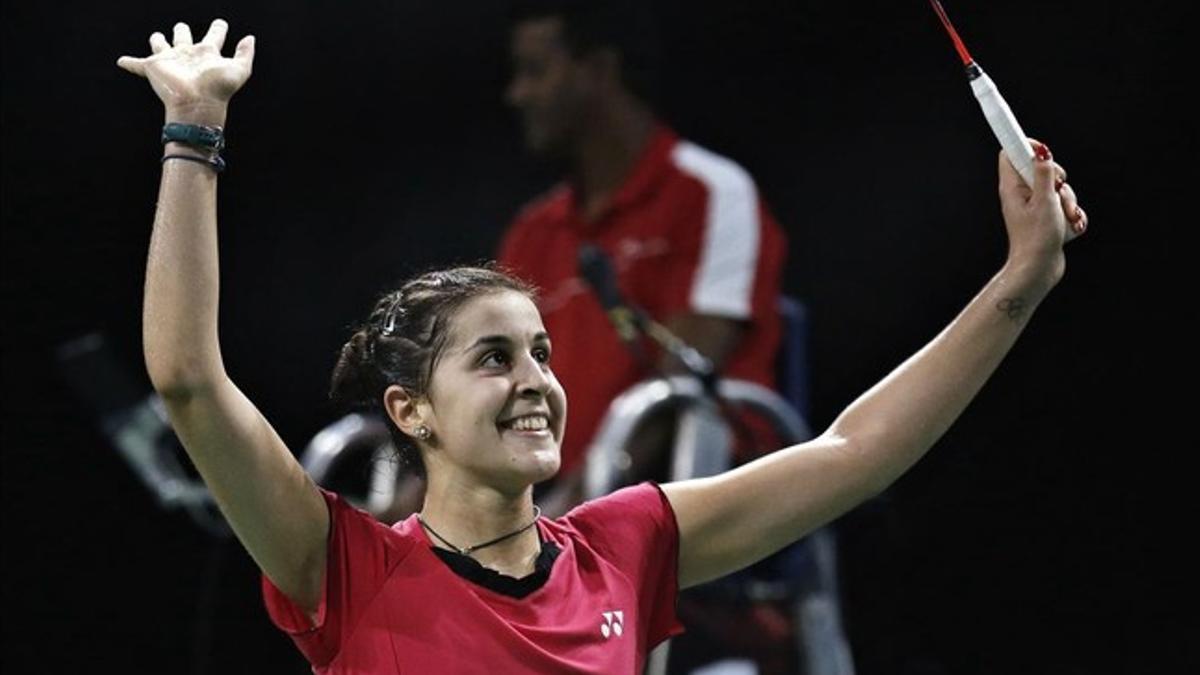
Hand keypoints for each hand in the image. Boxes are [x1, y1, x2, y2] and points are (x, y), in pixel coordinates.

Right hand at [117, 19, 254, 122]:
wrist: (197, 103)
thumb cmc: (218, 89)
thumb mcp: (240, 70)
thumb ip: (245, 53)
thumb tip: (249, 37)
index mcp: (207, 53)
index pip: (214, 35)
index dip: (218, 28)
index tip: (221, 24)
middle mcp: (188, 54)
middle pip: (182, 35)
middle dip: (181, 30)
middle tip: (182, 28)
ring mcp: (170, 61)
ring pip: (160, 44)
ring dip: (158, 41)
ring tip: (157, 39)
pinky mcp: (153, 68)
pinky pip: (136, 64)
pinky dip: (128, 62)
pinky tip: (121, 61)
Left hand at [998, 139, 1087, 287]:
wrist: (1039, 270)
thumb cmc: (1037, 239)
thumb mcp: (1045, 201)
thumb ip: (1045, 174)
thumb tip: (1041, 151)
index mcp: (1012, 187)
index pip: (1011, 152)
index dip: (1027, 145)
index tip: (1043, 149)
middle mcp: (1021, 194)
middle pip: (1043, 169)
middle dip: (1060, 180)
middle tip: (1059, 191)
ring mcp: (1034, 206)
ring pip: (1059, 190)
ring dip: (1069, 203)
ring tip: (1064, 219)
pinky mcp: (1047, 217)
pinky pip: (1064, 206)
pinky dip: (1070, 216)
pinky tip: (1068, 228)